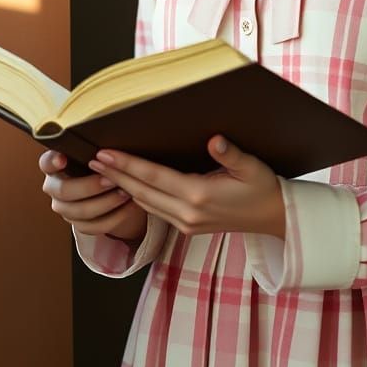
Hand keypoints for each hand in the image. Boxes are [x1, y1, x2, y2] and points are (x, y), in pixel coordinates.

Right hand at [39, 150, 147, 243]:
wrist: (113, 190)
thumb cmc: (105, 164)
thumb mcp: (98, 154)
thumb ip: (96, 150)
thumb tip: (108, 148)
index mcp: (55, 167)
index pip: (46, 162)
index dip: (52, 161)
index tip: (63, 158)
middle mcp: (55, 188)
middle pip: (65, 191)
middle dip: (90, 186)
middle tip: (112, 179)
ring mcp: (65, 208)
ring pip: (81, 211)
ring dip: (106, 202)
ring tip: (126, 192)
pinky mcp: (79, 224)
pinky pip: (94, 226)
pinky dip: (115, 217)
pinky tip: (130, 206)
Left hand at [87, 135, 285, 239]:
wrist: (273, 218)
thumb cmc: (264, 188)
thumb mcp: (252, 167)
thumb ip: (231, 154)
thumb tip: (214, 139)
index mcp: (200, 196)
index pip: (154, 177)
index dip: (127, 165)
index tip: (105, 153)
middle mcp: (188, 213)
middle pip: (142, 192)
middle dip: (116, 175)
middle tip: (93, 158)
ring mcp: (186, 223)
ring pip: (145, 204)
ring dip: (123, 186)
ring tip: (103, 169)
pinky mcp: (187, 227)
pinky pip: (155, 211)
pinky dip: (138, 196)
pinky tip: (128, 185)